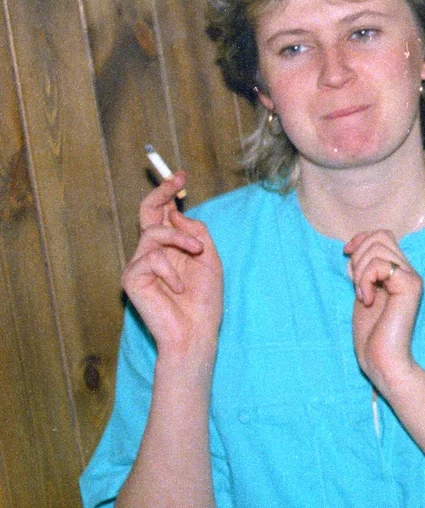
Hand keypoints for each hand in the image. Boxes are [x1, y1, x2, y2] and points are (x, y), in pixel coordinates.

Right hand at [123, 171, 221, 361]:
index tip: (180, 175)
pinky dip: (171, 271)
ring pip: (154, 233)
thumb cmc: (204, 301)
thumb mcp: (209, 260)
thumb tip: (176, 212)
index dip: (169, 194)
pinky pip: (151, 259)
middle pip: (148, 214)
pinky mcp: (132, 278)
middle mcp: (152, 252)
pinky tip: (179, 289)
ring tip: (198, 253)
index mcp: (171, 248)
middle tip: (177, 180)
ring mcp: (140, 265)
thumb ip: (197, 234)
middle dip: (161, 193)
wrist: (195, 332)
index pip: (163, 215)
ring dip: (181, 239)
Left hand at [345, 230, 422, 392]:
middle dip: (358, 256)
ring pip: (377, 247)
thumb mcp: (362, 292)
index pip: (382, 235)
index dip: (360, 239)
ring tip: (363, 294)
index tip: (346, 254)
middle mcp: (408, 271)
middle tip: (358, 286)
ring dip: (360, 270)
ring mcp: (411, 277)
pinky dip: (365, 280)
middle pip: (379, 236)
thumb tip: (354, 248)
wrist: (383, 359)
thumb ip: (363, 271)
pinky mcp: (410, 286)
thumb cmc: (371, 333)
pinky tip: (367, 300)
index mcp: (398, 272)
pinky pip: (379, 265)